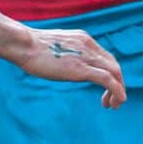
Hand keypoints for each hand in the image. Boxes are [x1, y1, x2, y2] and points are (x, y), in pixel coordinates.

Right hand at [12, 27, 126, 108]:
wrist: (23, 44)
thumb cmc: (30, 47)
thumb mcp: (54, 48)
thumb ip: (65, 54)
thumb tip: (62, 65)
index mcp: (83, 39)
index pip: (105, 57)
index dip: (110, 73)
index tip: (105, 87)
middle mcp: (89, 45)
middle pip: (114, 65)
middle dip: (118, 83)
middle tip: (113, 100)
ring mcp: (87, 56)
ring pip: (115, 72)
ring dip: (118, 90)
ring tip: (115, 105)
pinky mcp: (82, 68)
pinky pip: (107, 80)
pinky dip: (116, 91)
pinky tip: (117, 102)